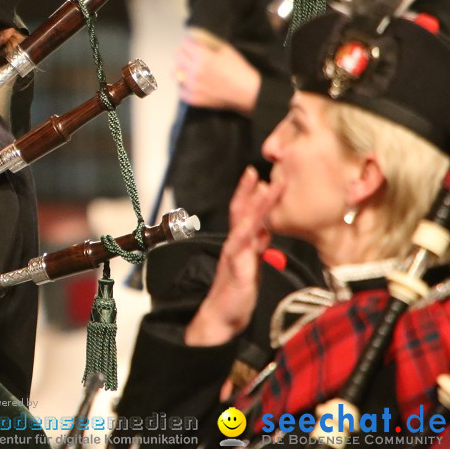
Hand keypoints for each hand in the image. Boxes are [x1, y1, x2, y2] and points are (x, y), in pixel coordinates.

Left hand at [175, 29, 260, 114]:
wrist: (247, 92)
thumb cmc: (239, 70)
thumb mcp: (226, 50)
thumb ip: (208, 44)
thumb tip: (195, 39)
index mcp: (202, 57)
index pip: (184, 43)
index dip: (189, 42)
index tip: (191, 43)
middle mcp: (194, 71)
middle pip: (177, 56)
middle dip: (183, 52)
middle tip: (190, 55)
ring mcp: (191, 86)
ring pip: (175, 72)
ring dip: (181, 68)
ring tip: (189, 69)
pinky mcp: (192, 98)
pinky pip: (180, 88)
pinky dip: (183, 84)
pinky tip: (192, 82)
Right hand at [184, 166, 279, 346]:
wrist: (221, 318)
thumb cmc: (236, 293)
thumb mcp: (252, 264)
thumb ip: (258, 245)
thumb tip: (267, 227)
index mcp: (241, 244)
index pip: (246, 214)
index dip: (252, 195)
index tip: (260, 177)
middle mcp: (235, 246)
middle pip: (240, 213)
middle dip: (248, 192)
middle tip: (255, 172)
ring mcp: (234, 257)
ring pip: (244, 227)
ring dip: (254, 207)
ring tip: (265, 191)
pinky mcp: (236, 272)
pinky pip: (240, 251)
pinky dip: (247, 236)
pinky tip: (254, 226)